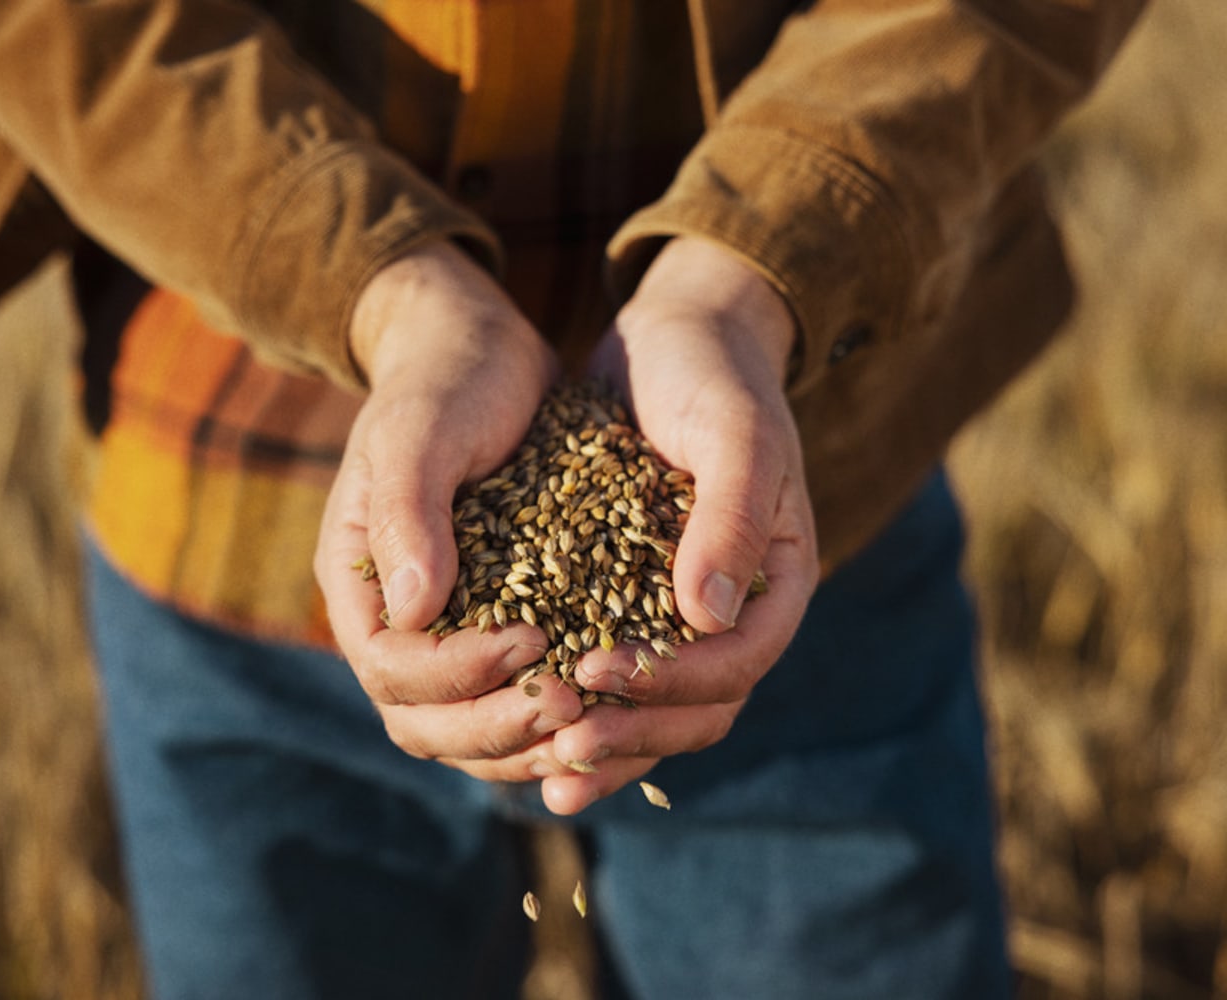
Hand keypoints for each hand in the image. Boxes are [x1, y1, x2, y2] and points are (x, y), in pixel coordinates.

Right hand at [314, 240, 584, 775]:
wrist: (481, 350)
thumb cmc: (446, 380)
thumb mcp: (421, 430)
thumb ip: (409, 512)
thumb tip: (413, 610)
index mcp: (360, 579)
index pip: (391, 667)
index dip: (456, 673)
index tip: (532, 641)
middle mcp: (395, 619)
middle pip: (425, 719)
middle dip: (496, 726)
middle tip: (570, 707)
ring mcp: (445, 628)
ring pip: (469, 726)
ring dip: (525, 740)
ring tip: (593, 723)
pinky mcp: (496, 622)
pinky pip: (514, 694)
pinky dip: (550, 716)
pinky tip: (607, 708)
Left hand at [538, 237, 820, 813]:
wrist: (674, 338)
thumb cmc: (712, 376)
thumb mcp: (732, 432)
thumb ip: (731, 516)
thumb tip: (709, 615)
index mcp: (777, 580)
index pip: (740, 661)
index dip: (674, 682)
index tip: (599, 672)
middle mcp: (734, 609)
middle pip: (700, 707)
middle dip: (634, 731)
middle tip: (562, 740)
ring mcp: (684, 613)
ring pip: (658, 709)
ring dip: (607, 743)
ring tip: (544, 772)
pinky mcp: (632, 601)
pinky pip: (616, 675)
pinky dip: (584, 710)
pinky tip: (531, 736)